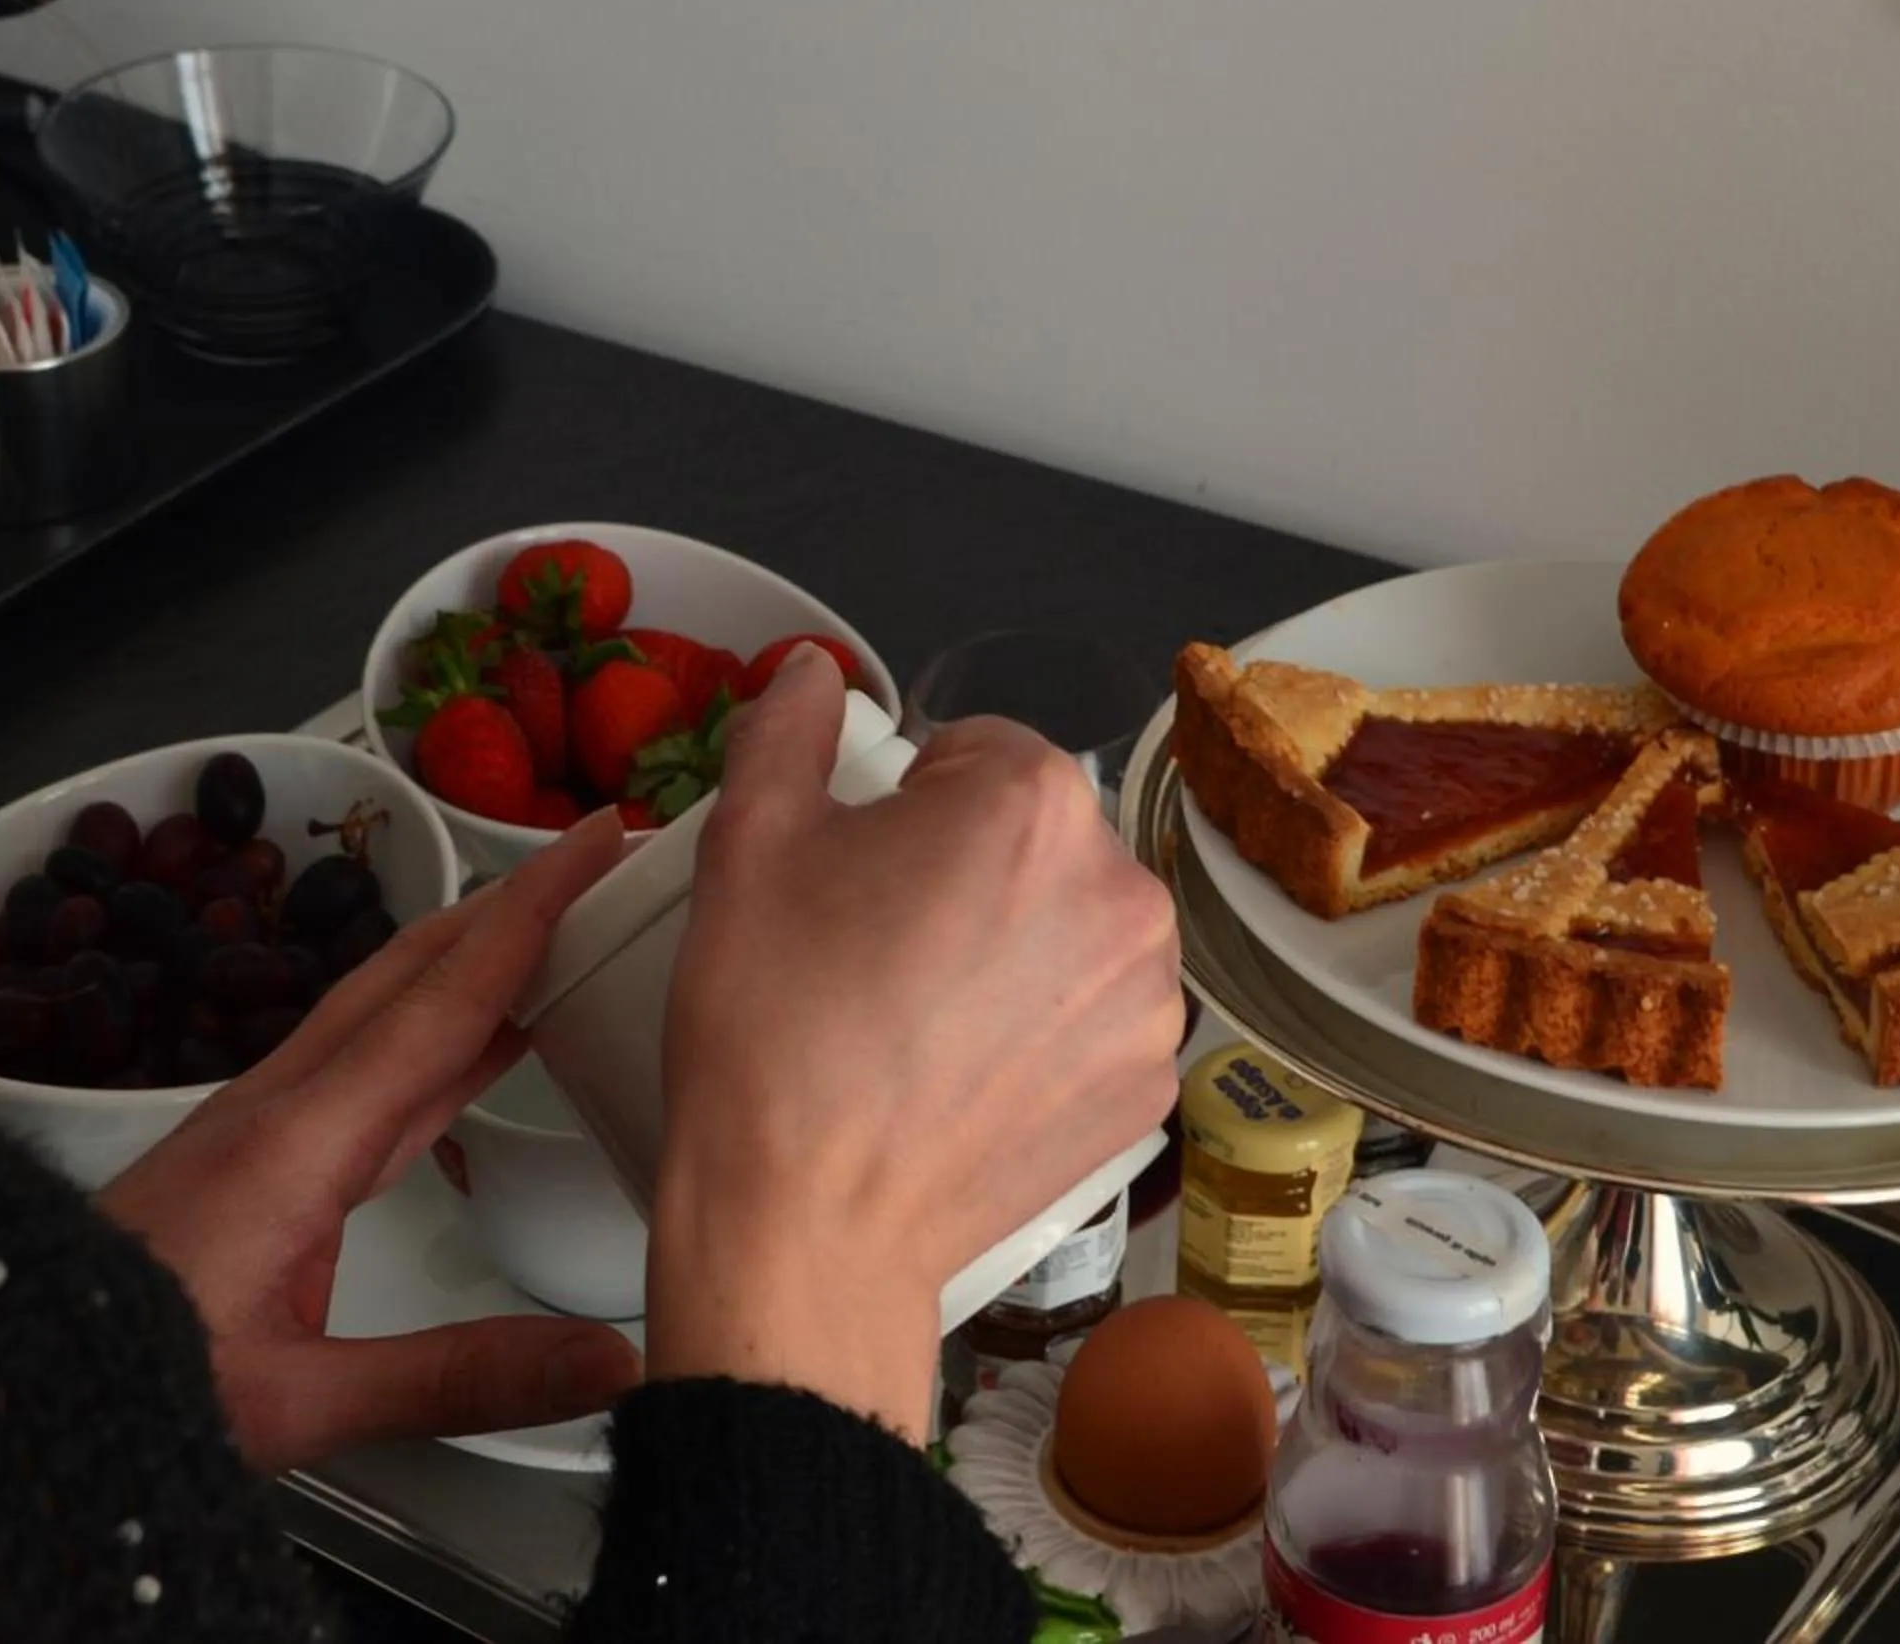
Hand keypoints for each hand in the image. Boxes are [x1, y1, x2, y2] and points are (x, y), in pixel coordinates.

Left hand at [98, 816, 643, 1470]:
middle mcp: (279, 1110)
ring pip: (385, 1016)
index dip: (528, 918)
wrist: (1, 1396)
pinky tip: (477, 1049)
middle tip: (593, 859)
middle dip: (505, 909)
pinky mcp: (250, 1164)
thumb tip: (614, 1358)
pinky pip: (367, 1072)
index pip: (439, 1003)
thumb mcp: (298, 1403)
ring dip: (473, 964)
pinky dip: (439, 1038)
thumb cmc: (126, 1391)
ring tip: (559, 932)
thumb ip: (460, 1377)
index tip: (592, 841)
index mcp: (298, 1141)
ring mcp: (259, 1131)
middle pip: (409, 977)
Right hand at [645, 648, 1183, 1440]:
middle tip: (875, 945)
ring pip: (1071, 928)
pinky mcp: (1150, 1089)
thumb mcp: (749, 844)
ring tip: (917, 1015)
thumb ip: (788, 731)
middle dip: (967, 869)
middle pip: (1037, 838)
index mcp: (1036, 803)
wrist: (808, 1224)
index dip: (904, 800)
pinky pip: (1094, 1020)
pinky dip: (1042, 1032)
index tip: (857, 868)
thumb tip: (813, 674)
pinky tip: (963, 1073)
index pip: (975, 750)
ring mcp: (1149, 1000)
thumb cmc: (773, 1028)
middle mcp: (1123, 889)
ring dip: (1015, 947)